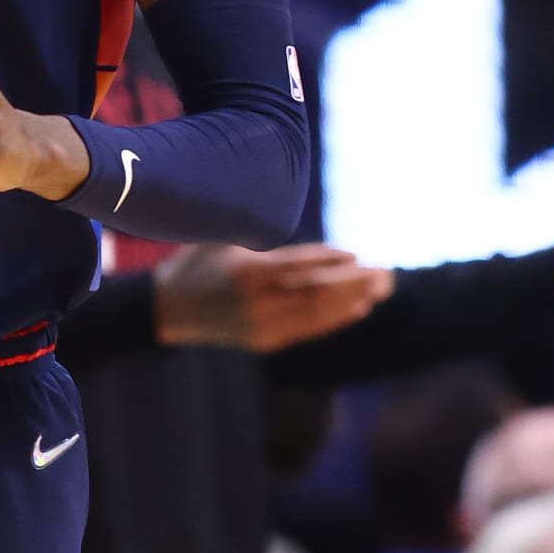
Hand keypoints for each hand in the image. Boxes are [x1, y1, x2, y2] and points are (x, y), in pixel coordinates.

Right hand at [154, 242, 391, 350]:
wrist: (167, 310)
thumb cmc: (198, 264)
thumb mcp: (222, 237)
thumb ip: (261, 232)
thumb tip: (296, 211)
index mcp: (246, 272)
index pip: (299, 267)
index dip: (331, 263)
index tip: (359, 255)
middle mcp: (256, 302)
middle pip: (315, 293)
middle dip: (354, 284)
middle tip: (386, 274)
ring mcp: (261, 325)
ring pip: (316, 313)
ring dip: (353, 301)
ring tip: (382, 288)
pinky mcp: (264, 341)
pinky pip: (308, 329)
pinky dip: (336, 318)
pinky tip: (359, 308)